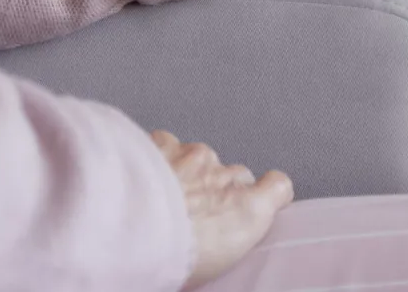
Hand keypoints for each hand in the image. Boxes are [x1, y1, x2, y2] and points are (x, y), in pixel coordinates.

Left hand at [156, 129, 291, 287]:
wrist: (130, 235)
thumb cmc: (171, 258)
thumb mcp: (219, 264)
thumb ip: (238, 232)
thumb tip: (230, 242)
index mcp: (246, 208)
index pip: (278, 186)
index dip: (267, 194)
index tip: (261, 201)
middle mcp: (225, 176)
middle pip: (233, 174)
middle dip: (218, 189)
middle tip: (198, 215)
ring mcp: (193, 157)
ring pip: (200, 158)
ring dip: (189, 173)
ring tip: (167, 200)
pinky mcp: (162, 145)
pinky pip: (168, 143)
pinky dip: (161, 157)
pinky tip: (149, 177)